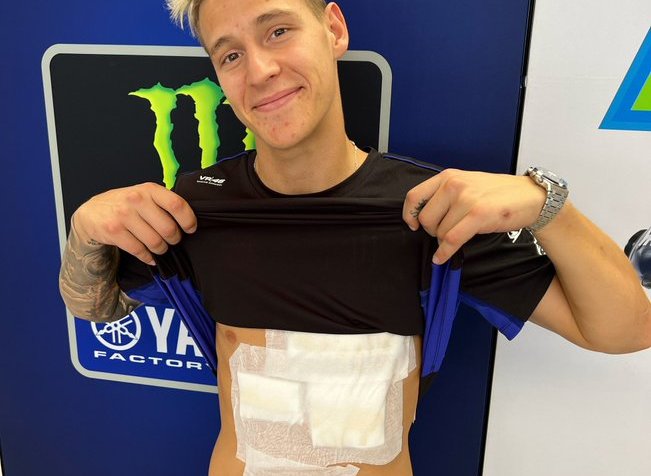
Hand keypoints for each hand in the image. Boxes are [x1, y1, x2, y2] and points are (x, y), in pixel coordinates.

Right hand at [72, 183, 196, 264]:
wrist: (92, 212)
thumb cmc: (126, 204)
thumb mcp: (144, 194)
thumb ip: (163, 202)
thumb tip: (188, 220)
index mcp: (149, 189)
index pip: (177, 204)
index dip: (188, 220)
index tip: (190, 228)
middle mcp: (136, 199)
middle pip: (168, 228)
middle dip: (174, 239)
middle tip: (172, 240)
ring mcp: (123, 215)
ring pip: (155, 242)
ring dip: (161, 249)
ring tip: (160, 247)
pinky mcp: (113, 231)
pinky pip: (139, 250)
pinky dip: (148, 257)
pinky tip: (149, 256)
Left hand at [403, 169, 545, 263]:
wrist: (530, 197)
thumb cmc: (497, 194)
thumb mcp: (466, 185)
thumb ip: (444, 195)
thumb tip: (422, 217)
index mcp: (448, 176)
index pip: (414, 196)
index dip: (410, 215)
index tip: (413, 225)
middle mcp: (454, 184)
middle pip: (426, 218)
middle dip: (433, 232)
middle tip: (445, 233)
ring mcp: (466, 198)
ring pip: (440, 231)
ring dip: (445, 241)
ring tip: (459, 236)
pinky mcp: (479, 214)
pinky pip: (452, 239)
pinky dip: (445, 253)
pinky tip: (443, 258)